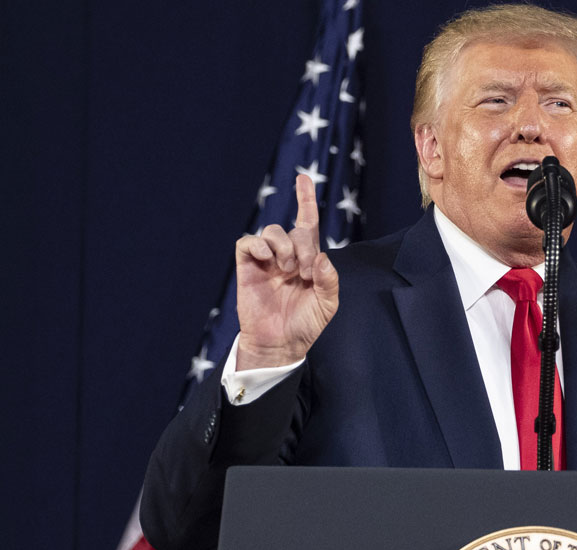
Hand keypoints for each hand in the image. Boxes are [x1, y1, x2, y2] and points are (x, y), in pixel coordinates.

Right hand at [233, 174, 339, 369]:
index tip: (303, 178)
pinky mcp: (247, 268)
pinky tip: (269, 260)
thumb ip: (330, 281)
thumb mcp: (327, 305)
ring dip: (284, 246)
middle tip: (306, 271)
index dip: (305, 200)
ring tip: (288, 270)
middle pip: (294, 229)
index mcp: (307, 260)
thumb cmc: (305, 325)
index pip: (307, 222)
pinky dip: (259, 245)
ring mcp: (266, 261)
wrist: (280, 344)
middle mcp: (286, 256)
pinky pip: (248, 243)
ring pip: (272, 231)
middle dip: (304, 246)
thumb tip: (322, 258)